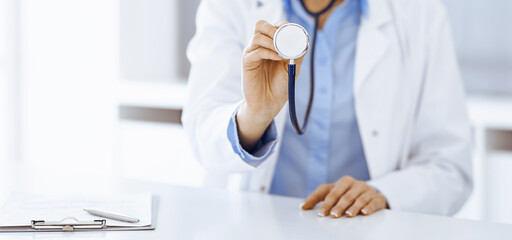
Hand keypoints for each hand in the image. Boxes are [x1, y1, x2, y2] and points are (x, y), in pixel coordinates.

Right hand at [237, 20, 304, 150]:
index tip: (294, 35)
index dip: (283, 27)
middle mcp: (260, 47)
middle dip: (274, 29)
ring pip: (257, 36)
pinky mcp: (247, 63)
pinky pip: (256, 51)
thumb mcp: (292, 68)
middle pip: (261, 25)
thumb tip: (303, 41)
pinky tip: (279, 58)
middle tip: (285, 39)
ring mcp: (252, 54)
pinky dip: (269, 52)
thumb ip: (297, 55)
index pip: (274, 26)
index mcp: (270, 45)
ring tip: (282, 52)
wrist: (268, 105)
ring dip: (272, 41)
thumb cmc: (280, 87)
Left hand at [301, 176, 386, 217]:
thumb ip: (317, 197)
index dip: (327, 203)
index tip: (321, 213)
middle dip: (339, 206)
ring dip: (354, 207)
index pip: (333, 192)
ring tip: (348, 215)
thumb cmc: (346, 194)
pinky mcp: (378, 198)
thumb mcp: (332, 192)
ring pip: (360, 199)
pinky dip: (369, 207)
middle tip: (333, 215)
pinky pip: (373, 202)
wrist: (369, 194)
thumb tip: (303, 206)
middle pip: (346, 196)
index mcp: (344, 182)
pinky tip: (365, 213)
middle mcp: (356, 184)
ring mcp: (368, 190)